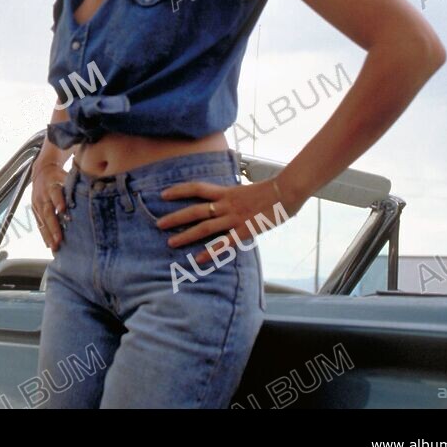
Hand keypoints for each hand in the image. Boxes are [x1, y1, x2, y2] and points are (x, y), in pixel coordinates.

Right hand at [30, 160, 67, 252]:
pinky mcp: (35, 210)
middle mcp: (43, 195)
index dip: (59, 201)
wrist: (42, 170)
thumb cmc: (59, 175)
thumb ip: (75, 184)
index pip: (55, 192)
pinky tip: (49, 245)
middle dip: (53, 226)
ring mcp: (37, 204)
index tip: (63, 210)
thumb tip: (93, 189)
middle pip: (47, 212)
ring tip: (54, 247)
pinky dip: (44, 235)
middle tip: (59, 239)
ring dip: (48, 235)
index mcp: (51, 184)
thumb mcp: (66, 175)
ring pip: (42, 221)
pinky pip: (39, 224)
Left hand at [157, 179, 297, 264]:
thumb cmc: (270, 191)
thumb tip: (225, 201)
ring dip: (186, 235)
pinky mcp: (245, 230)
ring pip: (205, 227)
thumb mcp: (245, 190)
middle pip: (195, 210)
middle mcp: (226, 204)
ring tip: (170, 242)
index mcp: (226, 192)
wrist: (287, 191)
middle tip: (158, 224)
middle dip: (175, 217)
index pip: (197, 188)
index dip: (178, 190)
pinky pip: (224, 242)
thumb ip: (233, 197)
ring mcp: (234, 218)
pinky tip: (199, 259)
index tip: (163, 194)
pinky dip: (211, 251)